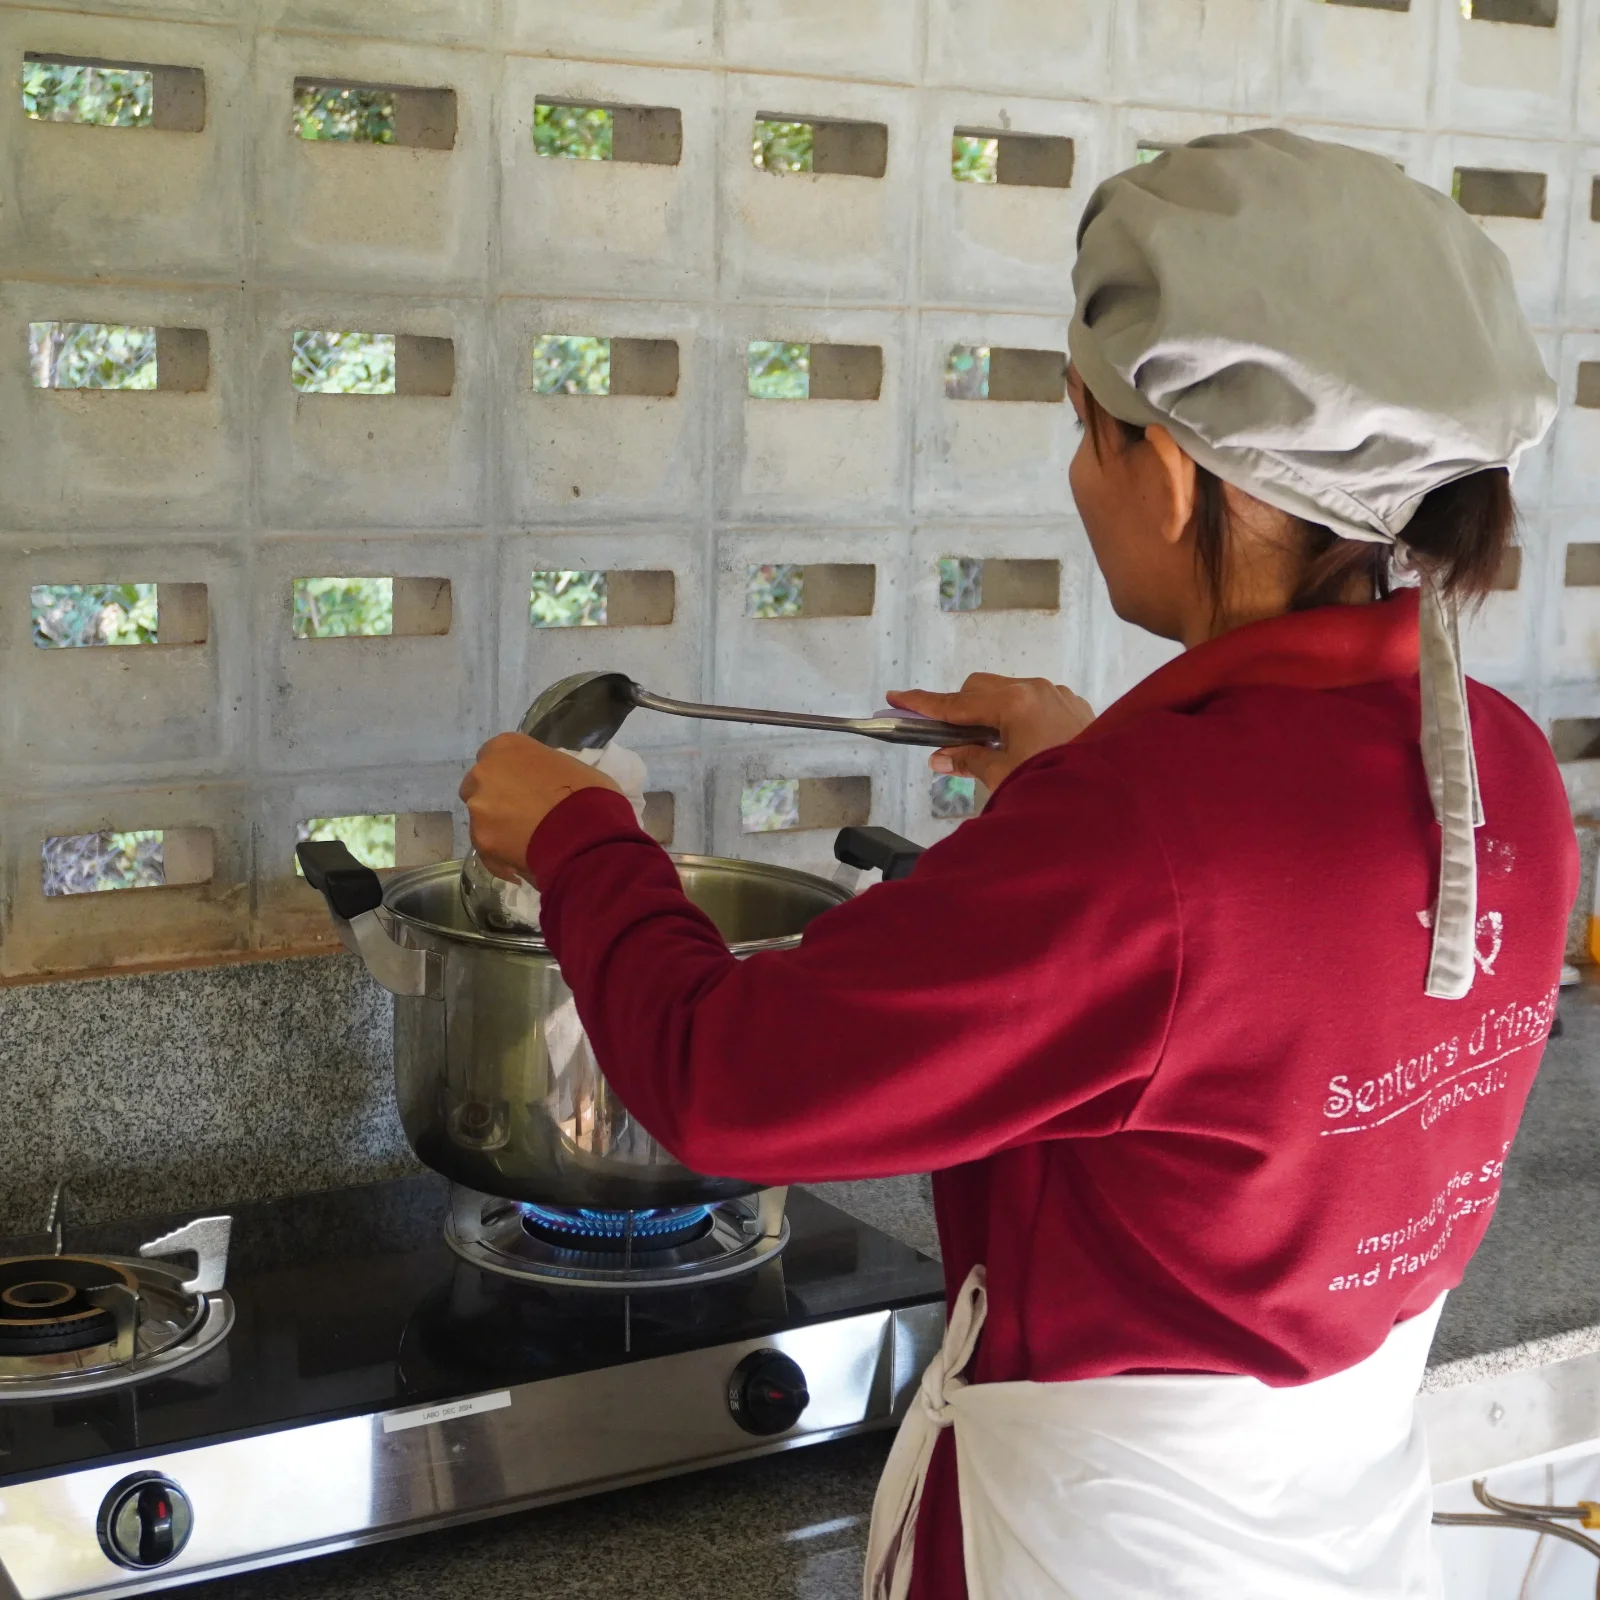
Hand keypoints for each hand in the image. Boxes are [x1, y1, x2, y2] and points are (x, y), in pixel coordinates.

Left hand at [459, 734, 619, 881]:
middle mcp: (485, 772)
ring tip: (527, 847)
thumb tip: (545, 788)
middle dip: (494, 800)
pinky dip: (501, 859)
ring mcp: (480, 807)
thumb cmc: (589, 793)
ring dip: (498, 831)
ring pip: (480, 821)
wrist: (589, 831)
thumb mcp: (569, 767)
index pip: (494, 758)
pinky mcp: (482, 839)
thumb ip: (545, 773)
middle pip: (478, 787)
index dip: (509, 776)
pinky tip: (520, 869)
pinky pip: (488, 852)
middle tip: (521, 817)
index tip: (523, 790)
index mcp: (506, 747)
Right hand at [888, 675, 1093, 790]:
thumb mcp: (1002, 775)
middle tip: (944, 736)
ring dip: (988, 711)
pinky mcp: (1073, 705)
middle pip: (979, 688)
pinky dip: (1016, 714)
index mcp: (1014, 702)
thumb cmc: (1055, 785)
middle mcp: (1036, 689)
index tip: (897, 698)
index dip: (923, 703)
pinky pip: (1034, 699)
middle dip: (958, 708)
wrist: (1109, 797)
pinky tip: (1018, 743)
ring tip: (986, 745)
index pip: (956, 702)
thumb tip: (940, 757)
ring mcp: (1057, 694)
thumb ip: (967, 760)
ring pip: (1007, 690)